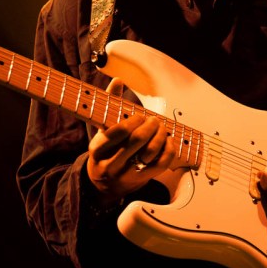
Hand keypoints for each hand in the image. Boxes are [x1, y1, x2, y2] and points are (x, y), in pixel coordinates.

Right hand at [87, 78, 174, 204]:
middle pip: (136, 141)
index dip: (133, 121)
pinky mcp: (142, 180)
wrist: (103, 186)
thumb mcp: (101, 130)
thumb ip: (110, 104)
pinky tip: (167, 140)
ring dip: (160, 136)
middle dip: (149, 126)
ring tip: (160, 128)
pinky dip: (168, 149)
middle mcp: (111, 164)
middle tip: (154, 120)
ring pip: (149, 153)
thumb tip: (118, 81)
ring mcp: (127, 174)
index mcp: (98, 150)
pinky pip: (161, 164)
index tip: (139, 116)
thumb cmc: (105, 152)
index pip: (117, 133)